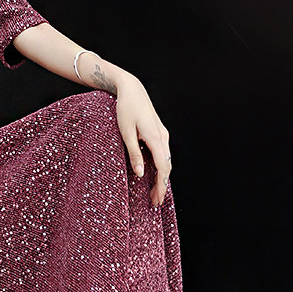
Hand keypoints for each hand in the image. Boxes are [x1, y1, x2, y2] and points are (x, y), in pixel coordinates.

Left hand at [114, 75, 170, 206]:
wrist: (131, 89)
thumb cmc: (125, 109)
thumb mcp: (125, 133)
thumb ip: (133, 154)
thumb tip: (141, 174)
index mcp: (155, 138)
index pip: (163, 168)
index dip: (161, 186)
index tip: (157, 200)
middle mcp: (163, 137)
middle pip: (167, 167)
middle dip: (161, 186)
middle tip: (154, 202)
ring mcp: (162, 134)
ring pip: (166, 160)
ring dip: (161, 177)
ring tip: (153, 192)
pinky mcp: (158, 132)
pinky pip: (163, 153)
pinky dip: (160, 166)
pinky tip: (153, 173)